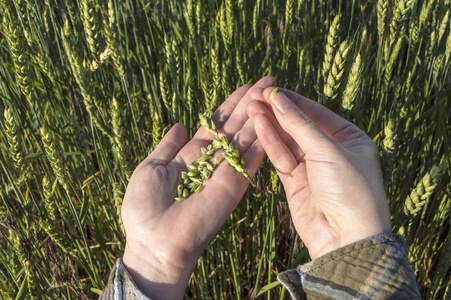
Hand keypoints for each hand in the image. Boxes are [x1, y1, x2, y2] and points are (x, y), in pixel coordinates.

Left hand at [121, 76, 274, 298]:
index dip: (230, 105)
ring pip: (246, 138)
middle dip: (250, 104)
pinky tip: (274, 120)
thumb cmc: (144, 207)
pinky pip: (251, 159)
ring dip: (259, 116)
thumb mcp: (150, 167)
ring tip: (273, 92)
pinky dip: (263, 140)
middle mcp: (212, 161)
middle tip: (268, 81)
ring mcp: (225, 172)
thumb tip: (180, 123)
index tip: (245, 86)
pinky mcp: (235, 185)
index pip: (215, 125)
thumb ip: (167, 146)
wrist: (154, 241)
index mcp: (191, 156)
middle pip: (235, 127)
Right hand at [247, 88, 390, 259]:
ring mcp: (312, 167)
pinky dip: (270, 143)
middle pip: (299, 126)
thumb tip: (278, 99)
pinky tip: (258, 126)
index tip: (270, 90)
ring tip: (251, 107)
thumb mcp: (328, 150)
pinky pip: (281, 158)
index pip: (317, 113)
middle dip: (278, 111)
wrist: (346, 238)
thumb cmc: (349, 190)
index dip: (293, 101)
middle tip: (255, 96)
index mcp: (350, 138)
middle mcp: (331, 151)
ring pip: (287, 141)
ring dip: (270, 124)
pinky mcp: (295, 183)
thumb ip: (300, 125)